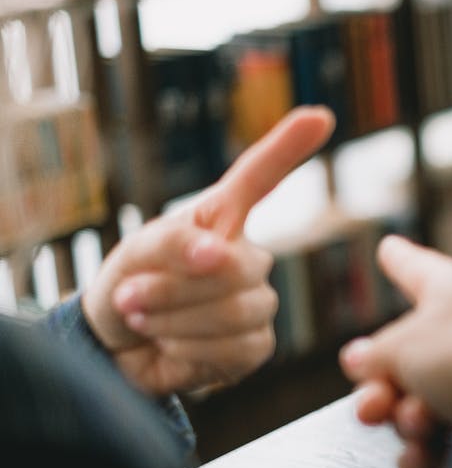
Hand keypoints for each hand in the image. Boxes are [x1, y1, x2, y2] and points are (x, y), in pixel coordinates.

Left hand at [82, 106, 334, 395]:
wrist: (115, 348)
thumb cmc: (129, 285)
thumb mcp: (136, 252)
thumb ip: (174, 242)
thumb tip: (217, 253)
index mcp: (221, 220)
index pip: (259, 179)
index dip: (288, 148)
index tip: (320, 116)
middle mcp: (247, 258)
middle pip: (238, 266)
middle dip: (175, 288)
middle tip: (131, 296)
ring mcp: (256, 303)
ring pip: (236, 311)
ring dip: (174, 321)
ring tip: (144, 320)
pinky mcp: (255, 346)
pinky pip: (234, 348)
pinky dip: (188, 351)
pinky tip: (171, 346)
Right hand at [342, 235, 451, 467]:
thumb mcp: (401, 344)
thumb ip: (373, 353)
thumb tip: (362, 361)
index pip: (417, 268)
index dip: (399, 259)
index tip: (390, 248)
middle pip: (403, 360)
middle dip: (380, 388)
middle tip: (374, 402)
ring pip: (414, 407)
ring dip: (405, 421)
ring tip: (419, 421)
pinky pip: (435, 445)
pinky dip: (426, 453)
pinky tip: (425, 453)